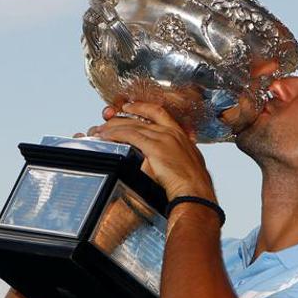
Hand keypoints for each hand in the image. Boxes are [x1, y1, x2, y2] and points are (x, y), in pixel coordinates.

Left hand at [88, 101, 217, 201]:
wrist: (195, 191)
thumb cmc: (194, 184)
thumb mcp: (189, 163)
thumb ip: (179, 155)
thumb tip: (170, 160)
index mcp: (180, 134)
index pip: (158, 112)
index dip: (142, 107)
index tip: (130, 106)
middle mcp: (171, 132)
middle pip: (141, 119)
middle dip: (122, 117)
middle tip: (108, 119)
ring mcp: (163, 138)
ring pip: (133, 126)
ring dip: (115, 126)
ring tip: (102, 129)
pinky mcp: (155, 148)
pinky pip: (130, 136)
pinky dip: (116, 134)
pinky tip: (107, 136)